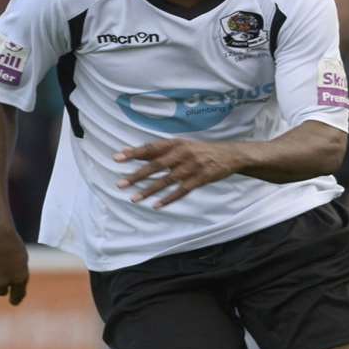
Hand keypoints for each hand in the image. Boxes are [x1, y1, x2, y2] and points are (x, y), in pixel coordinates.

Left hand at [116, 139, 242, 207]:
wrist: (231, 154)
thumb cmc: (200, 150)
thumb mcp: (181, 145)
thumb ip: (157, 150)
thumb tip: (130, 152)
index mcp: (176, 143)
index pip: (151, 148)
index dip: (134, 153)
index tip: (117, 158)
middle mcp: (183, 154)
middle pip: (156, 165)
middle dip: (138, 175)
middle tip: (121, 184)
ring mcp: (192, 167)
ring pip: (167, 180)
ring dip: (149, 190)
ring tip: (134, 198)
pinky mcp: (201, 179)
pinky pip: (182, 190)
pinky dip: (169, 198)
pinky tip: (157, 205)